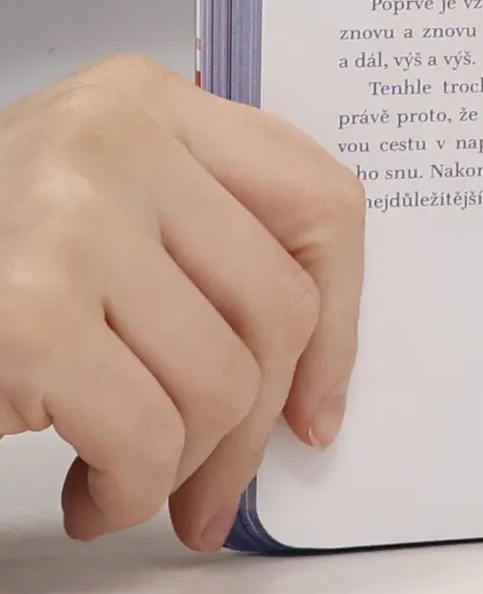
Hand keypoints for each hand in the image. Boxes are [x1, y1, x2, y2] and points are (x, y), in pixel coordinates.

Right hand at [0, 56, 363, 550]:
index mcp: (146, 100)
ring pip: (223, 380)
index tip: (315, 403)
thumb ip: (194, 239)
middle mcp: (115, 139)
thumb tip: (310, 371)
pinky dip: (127, 491)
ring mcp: (70, 220)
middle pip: (280, 305)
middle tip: (213, 487)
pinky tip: (88, 494)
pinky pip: (147, 433)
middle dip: (254, 425)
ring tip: (125, 481)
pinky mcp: (28, 313)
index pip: (318, 201)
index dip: (340, 320)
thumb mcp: (88, 206)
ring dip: (180, 467)